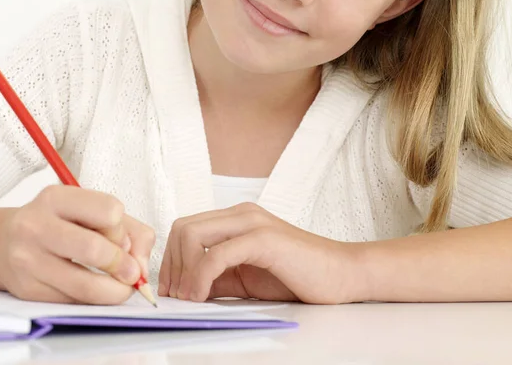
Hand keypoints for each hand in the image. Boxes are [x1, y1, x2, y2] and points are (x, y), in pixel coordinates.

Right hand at [0, 185, 155, 304]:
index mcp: (56, 198)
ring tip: (122, 289)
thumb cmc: (58, 223)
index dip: (122, 230)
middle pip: (94, 249)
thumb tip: (142, 265)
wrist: (2, 243)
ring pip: (84, 285)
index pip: (109, 211)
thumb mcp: (89, 211)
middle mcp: (36, 225)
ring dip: (114, 292)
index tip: (122, 240)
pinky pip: (72, 301)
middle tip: (132, 274)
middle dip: (123, 265)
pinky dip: (92, 301)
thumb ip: (129, 230)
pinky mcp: (27, 290)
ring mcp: (27, 259)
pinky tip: (95, 291)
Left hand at [158, 202, 366, 303]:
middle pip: (182, 227)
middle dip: (170, 264)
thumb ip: (217, 276)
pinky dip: (200, 277)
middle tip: (175, 296)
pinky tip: (202, 296)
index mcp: (236, 218)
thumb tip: (184, 287)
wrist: (342, 274)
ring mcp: (252, 223)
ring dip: (182, 271)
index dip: (170, 259)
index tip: (171, 289)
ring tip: (189, 298)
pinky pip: (215, 255)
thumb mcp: (246, 277)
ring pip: (192, 234)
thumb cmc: (297, 275)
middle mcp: (241, 214)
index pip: (185, 227)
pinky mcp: (263, 239)